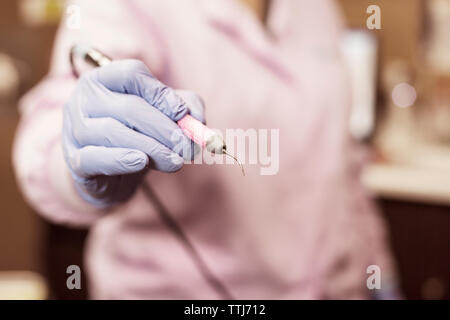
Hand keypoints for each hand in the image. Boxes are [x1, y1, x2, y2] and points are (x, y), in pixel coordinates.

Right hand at [63, 59, 204, 206]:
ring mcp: (74, 129)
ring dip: (152, 147)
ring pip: (115, 132)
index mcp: (104, 79)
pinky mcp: (74, 159)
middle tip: (187, 146)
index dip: (160, 93)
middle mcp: (83, 98)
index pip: (131, 74)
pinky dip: (121, 159)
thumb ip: (187, 108)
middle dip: (164, 128)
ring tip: (176, 161)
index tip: (183, 113)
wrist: (109, 173)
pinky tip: (141, 161)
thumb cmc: (137, 135)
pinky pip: (96, 157)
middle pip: (129, 107)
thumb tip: (198, 118)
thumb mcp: (164, 115)